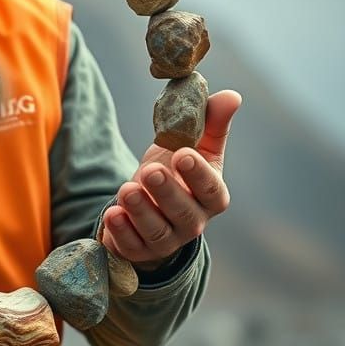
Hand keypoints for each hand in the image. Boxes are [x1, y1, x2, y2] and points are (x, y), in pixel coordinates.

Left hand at [100, 89, 241, 267]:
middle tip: (150, 170)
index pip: (211, 190)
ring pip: (156, 231)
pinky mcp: (140, 249)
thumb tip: (231, 96)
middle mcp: (192, 221)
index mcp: (210, 196)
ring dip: (140, 211)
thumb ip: (211, 123)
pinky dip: (121, 232)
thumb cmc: (175, 171)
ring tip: (126, 189)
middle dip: (166, 191)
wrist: (148, 204)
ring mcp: (166, 239)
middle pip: (183, 212)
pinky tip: (112, 214)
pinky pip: (132, 246)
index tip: (184, 154)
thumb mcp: (192, 147)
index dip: (199, 174)